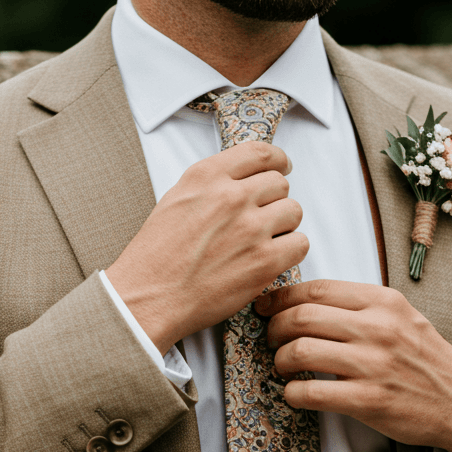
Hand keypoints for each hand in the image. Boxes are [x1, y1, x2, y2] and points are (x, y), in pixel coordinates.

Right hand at [105, 143, 307, 352]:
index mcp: (207, 176)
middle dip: (274, 200)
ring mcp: (250, 229)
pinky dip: (291, 251)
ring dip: (284, 226)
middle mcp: (232, 197)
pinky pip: (300, 244)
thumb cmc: (157, 257)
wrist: (151, 298)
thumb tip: (241, 180)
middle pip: (279, 184)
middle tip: (263, 218)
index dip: (277, 160)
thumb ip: (212, 184)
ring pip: (293, 211)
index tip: (282, 167)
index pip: (260, 152)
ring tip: (264, 241)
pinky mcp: (264, 262)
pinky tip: (273, 259)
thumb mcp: (176, 200)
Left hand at [255, 279, 451, 451]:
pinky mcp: (368, 400)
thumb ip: (360, 306)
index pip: (316, 289)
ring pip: (300, 352)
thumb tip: (306, 300)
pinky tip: (295, 394)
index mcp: (383, 302)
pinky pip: (311, 393)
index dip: (281, 298)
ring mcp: (373, 365)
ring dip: (280, 361)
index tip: (266, 306)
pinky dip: (292, 394)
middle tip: (271, 340)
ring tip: (283, 367)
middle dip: (274, 329)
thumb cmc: (423, 360)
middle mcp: (377, 328)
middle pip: (301, 318)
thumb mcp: (400, 317)